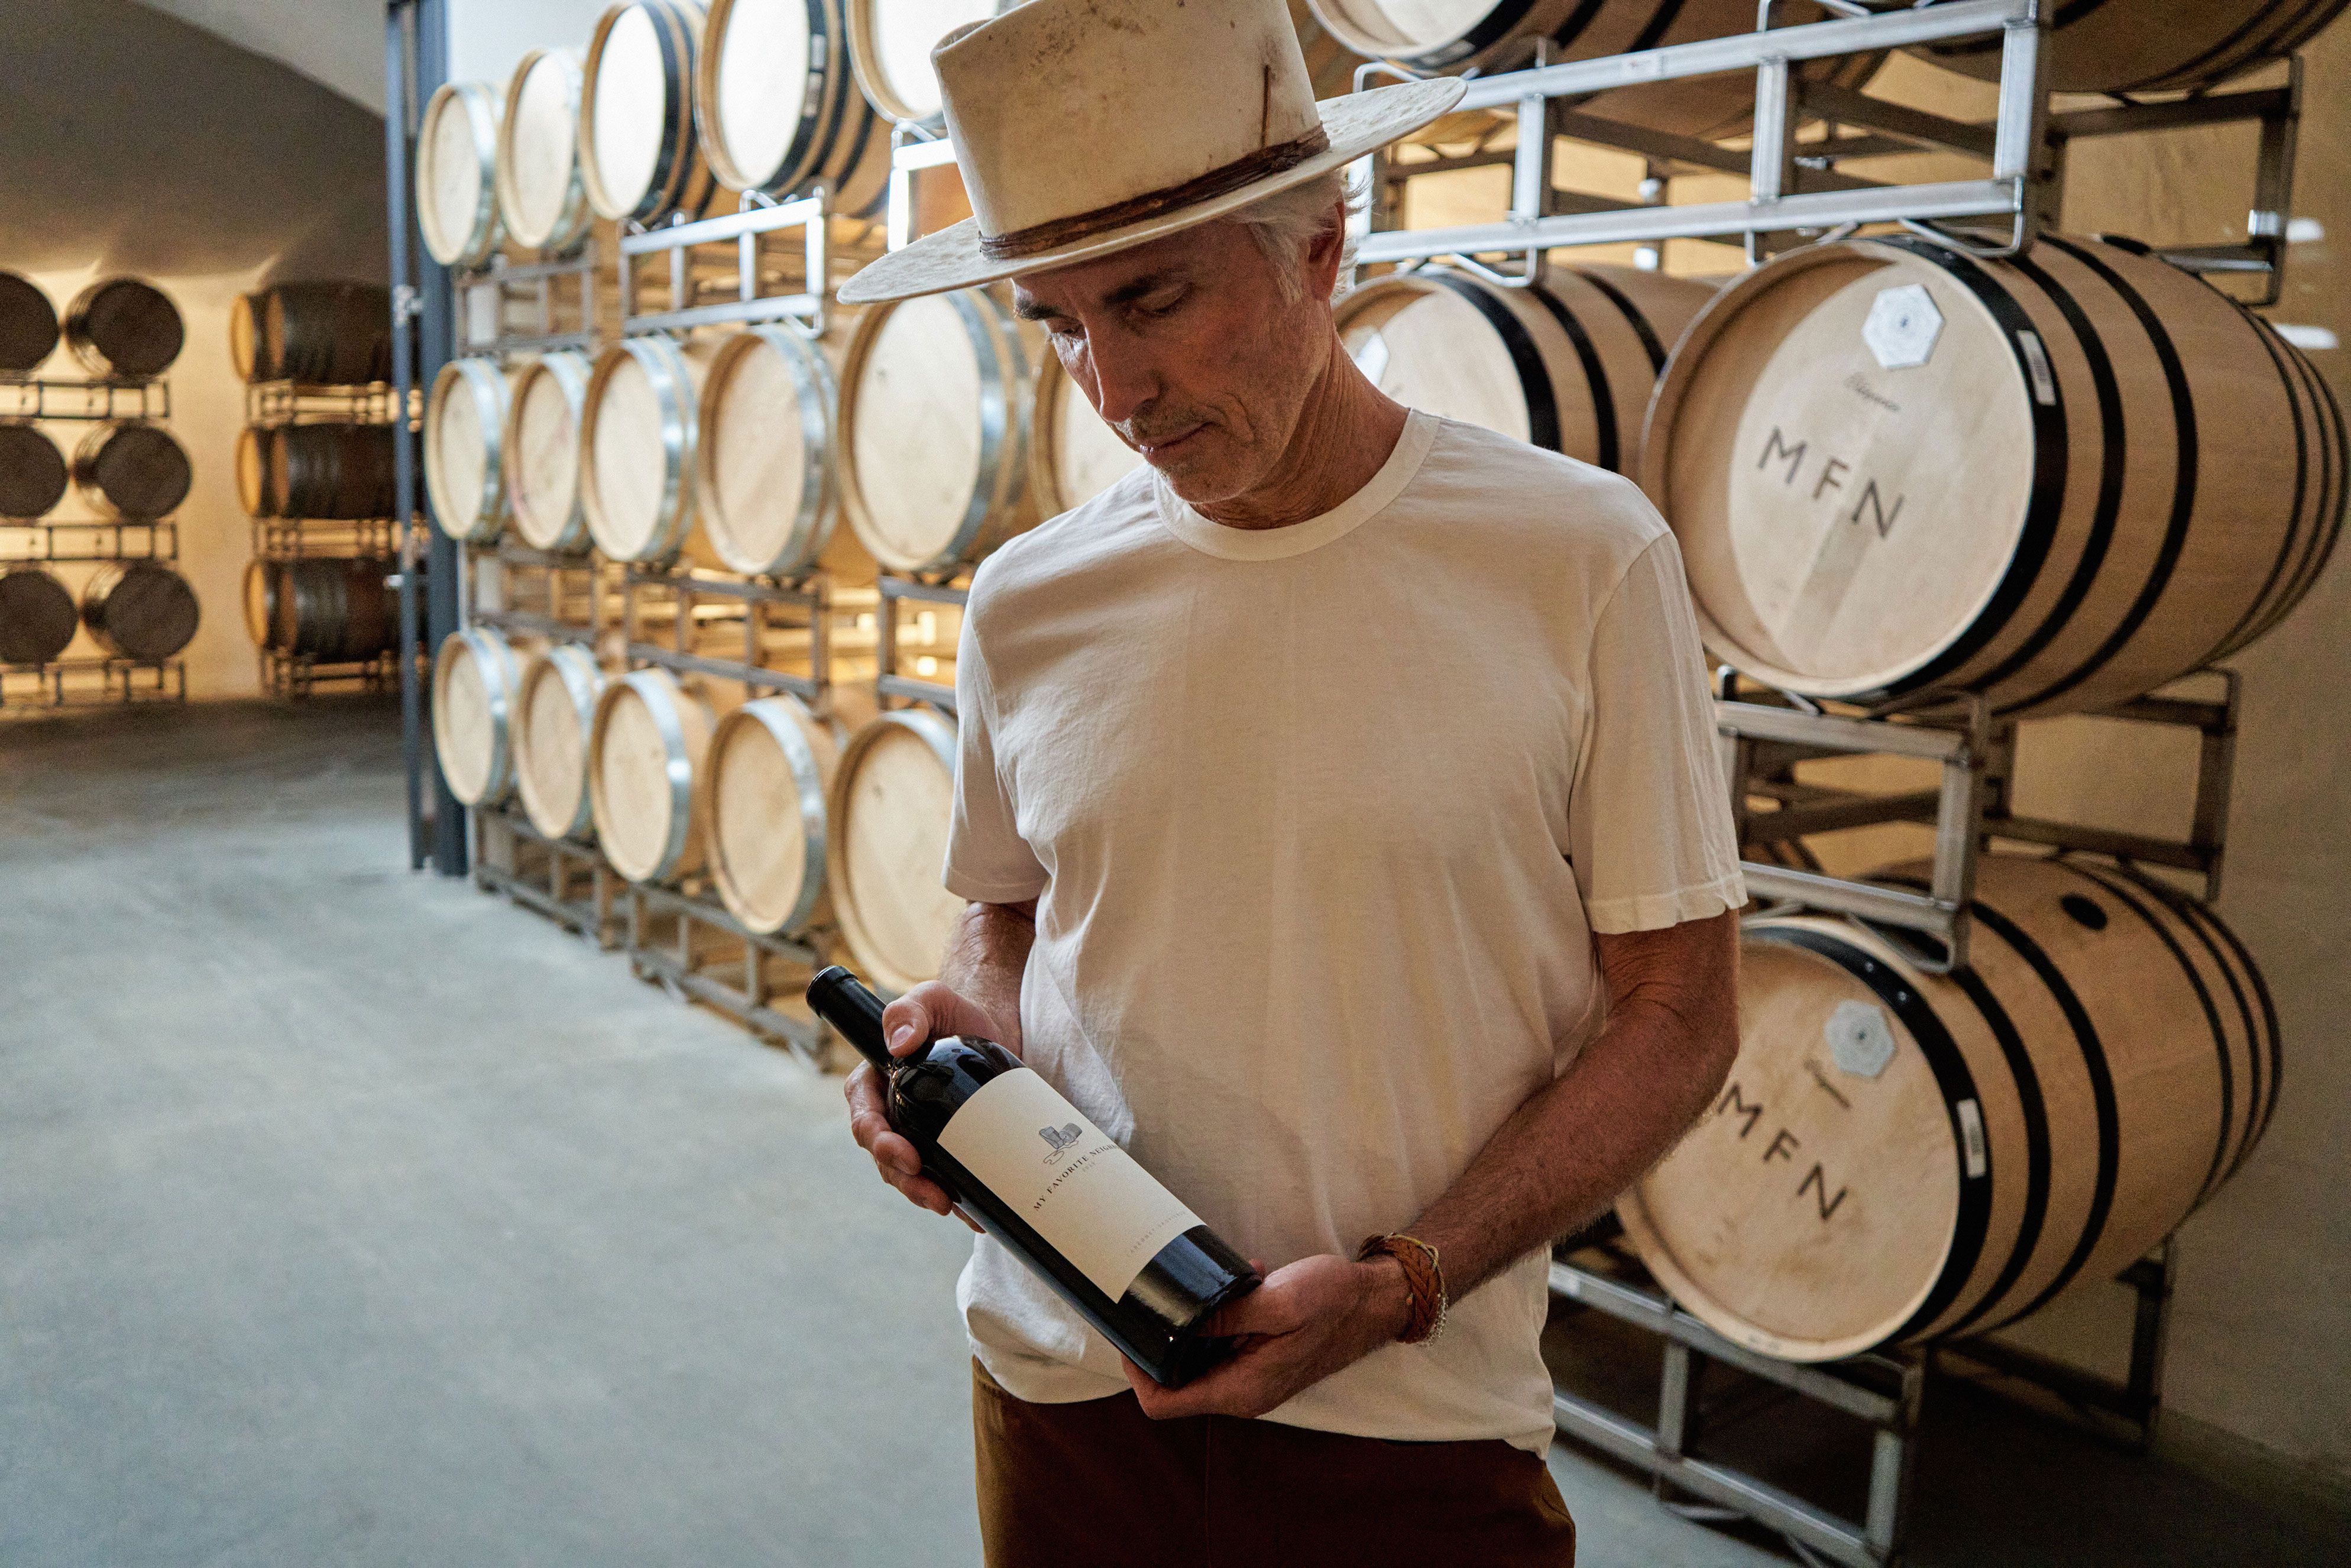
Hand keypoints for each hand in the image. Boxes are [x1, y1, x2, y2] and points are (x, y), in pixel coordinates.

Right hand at [842, 981, 1017, 1233]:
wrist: (993, 1025)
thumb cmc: (952, 1011)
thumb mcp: (931, 999)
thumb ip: (910, 1010)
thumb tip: (900, 1044)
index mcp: (874, 1083)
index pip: (865, 1120)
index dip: (880, 1143)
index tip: (907, 1156)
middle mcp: (891, 1113)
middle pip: (887, 1159)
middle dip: (907, 1182)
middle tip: (937, 1196)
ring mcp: (918, 1133)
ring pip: (912, 1175)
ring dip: (928, 1195)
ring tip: (956, 1207)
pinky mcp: (947, 1144)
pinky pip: (945, 1176)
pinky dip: (959, 1196)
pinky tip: (977, 1212)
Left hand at [1120, 1253, 1413, 1419]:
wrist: (1375, 1302)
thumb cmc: (1334, 1302)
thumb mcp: (1278, 1300)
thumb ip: (1225, 1315)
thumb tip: (1179, 1322)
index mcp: (1241, 1390)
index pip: (1163, 1404)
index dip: (1137, 1372)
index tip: (1133, 1333)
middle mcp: (1243, 1393)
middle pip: (1175, 1381)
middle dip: (1170, 1337)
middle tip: (1176, 1295)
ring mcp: (1252, 1379)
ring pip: (1199, 1359)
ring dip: (1201, 1321)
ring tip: (1224, 1285)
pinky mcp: (1260, 1360)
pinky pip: (1224, 1345)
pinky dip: (1224, 1317)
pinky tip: (1245, 1286)